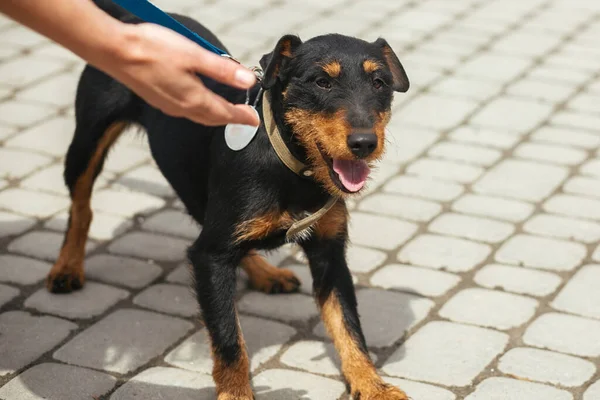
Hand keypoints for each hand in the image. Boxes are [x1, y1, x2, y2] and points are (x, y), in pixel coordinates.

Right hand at [99, 23, 258, 126]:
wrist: (113, 50)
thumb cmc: (152, 49)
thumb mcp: (195, 55)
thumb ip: (223, 69)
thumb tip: (248, 81)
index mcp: (194, 99)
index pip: (225, 113)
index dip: (242, 116)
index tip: (255, 120)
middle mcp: (181, 108)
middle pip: (213, 118)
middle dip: (230, 118)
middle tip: (245, 116)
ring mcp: (167, 105)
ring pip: (198, 115)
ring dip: (214, 114)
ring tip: (227, 109)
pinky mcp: (157, 99)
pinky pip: (185, 109)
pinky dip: (199, 108)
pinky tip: (198, 99)